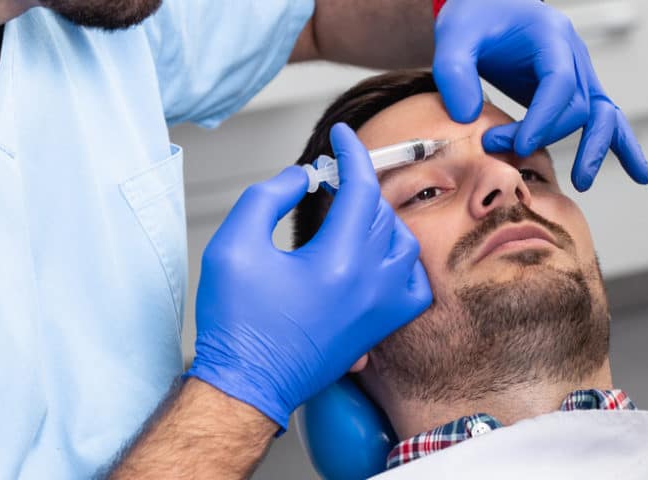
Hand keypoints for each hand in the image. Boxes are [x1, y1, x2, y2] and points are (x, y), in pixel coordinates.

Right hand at [186, 124, 431, 429]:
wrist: (247, 384)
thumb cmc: (236, 324)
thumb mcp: (234, 244)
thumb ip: (268, 196)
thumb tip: (303, 176)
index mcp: (338, 261)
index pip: (362, 187)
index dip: (352, 153)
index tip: (341, 136)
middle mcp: (369, 285)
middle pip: (382, 212)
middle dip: (358, 185)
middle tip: (330, 180)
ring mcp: (380, 309)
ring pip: (404, 244)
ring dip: (381, 220)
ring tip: (349, 216)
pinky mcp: (379, 328)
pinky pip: (413, 285)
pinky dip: (400, 263)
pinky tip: (375, 256)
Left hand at [432, 0, 647, 190]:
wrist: (486, 9)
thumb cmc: (475, 18)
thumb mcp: (455, 37)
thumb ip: (455, 73)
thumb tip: (469, 116)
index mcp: (551, 36)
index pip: (560, 83)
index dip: (543, 119)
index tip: (519, 144)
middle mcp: (572, 55)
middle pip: (577, 104)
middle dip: (545, 134)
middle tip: (506, 151)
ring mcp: (578, 74)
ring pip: (603, 114)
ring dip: (597, 148)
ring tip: (583, 181)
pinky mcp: (573, 92)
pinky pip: (604, 118)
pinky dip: (619, 144)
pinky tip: (638, 173)